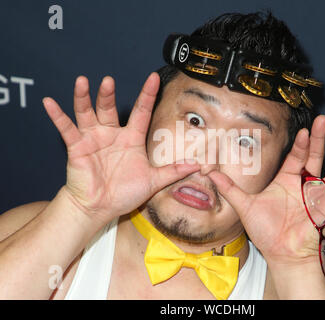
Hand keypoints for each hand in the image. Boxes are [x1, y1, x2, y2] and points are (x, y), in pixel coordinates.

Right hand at [43, 73, 198, 224]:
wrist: (100, 208)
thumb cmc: (124, 193)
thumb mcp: (152, 181)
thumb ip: (172, 171)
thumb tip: (196, 166)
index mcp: (131, 139)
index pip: (140, 112)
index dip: (147, 95)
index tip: (154, 78)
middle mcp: (112, 134)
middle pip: (109, 108)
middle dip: (108, 94)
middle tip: (109, 81)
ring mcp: (93, 139)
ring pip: (88, 113)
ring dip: (84, 98)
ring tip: (82, 81)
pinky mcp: (77, 147)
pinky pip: (66, 129)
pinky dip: (57, 116)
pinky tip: (49, 102)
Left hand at [208, 115, 324, 265]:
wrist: (280, 253)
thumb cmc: (266, 231)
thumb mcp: (245, 206)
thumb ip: (230, 188)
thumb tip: (209, 173)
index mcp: (287, 181)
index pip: (296, 157)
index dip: (300, 143)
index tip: (305, 129)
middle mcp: (304, 185)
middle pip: (315, 157)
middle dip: (320, 139)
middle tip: (324, 120)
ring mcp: (317, 196)